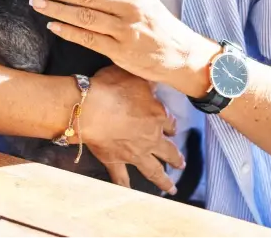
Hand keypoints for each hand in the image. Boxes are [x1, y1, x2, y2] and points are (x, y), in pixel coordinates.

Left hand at [27, 0, 218, 95]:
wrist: (182, 54)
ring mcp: (125, 29)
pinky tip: (52, 26)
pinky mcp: (121, 51)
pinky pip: (88, 39)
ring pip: (83, 16)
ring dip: (56, 9)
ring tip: (37, 3)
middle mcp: (130, 5)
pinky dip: (68, 32)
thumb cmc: (155, 23)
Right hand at [79, 65, 184, 193]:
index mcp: (157, 116)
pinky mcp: (115, 160)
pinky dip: (124, 187)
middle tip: (181, 163)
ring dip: (163, 180)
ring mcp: (134, 153)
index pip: (169, 122)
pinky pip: (121, 177)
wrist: (90, 109)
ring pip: (153, 170)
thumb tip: (155, 81)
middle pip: (168, 150)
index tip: (172, 127)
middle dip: (175, 157)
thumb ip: (147, 82)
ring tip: (171, 188)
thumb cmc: (111, 89)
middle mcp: (150, 138)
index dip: (171, 124)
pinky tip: (127, 194)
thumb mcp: (134, 77)